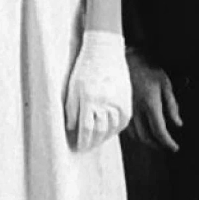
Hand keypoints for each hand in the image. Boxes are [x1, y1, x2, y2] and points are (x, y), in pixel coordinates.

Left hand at [66, 29, 130, 152]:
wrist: (105, 51)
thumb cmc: (84, 69)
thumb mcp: (72, 88)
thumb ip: (71, 110)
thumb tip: (71, 129)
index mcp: (89, 99)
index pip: (86, 129)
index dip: (81, 141)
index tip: (77, 148)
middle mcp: (105, 102)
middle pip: (100, 131)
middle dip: (91, 142)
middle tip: (85, 148)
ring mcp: (118, 101)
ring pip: (112, 128)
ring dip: (103, 138)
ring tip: (95, 142)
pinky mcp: (127, 101)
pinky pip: (123, 122)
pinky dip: (115, 129)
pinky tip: (108, 132)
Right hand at [125, 52, 183, 151]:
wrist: (126, 59)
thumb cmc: (147, 68)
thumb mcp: (166, 84)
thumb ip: (172, 106)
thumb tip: (178, 124)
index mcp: (150, 104)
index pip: (159, 131)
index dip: (168, 142)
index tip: (174, 147)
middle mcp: (136, 110)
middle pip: (146, 137)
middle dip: (157, 145)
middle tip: (167, 146)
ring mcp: (126, 110)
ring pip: (135, 135)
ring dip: (147, 142)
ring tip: (156, 141)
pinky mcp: (120, 108)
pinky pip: (127, 128)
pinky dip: (137, 134)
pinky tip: (143, 131)